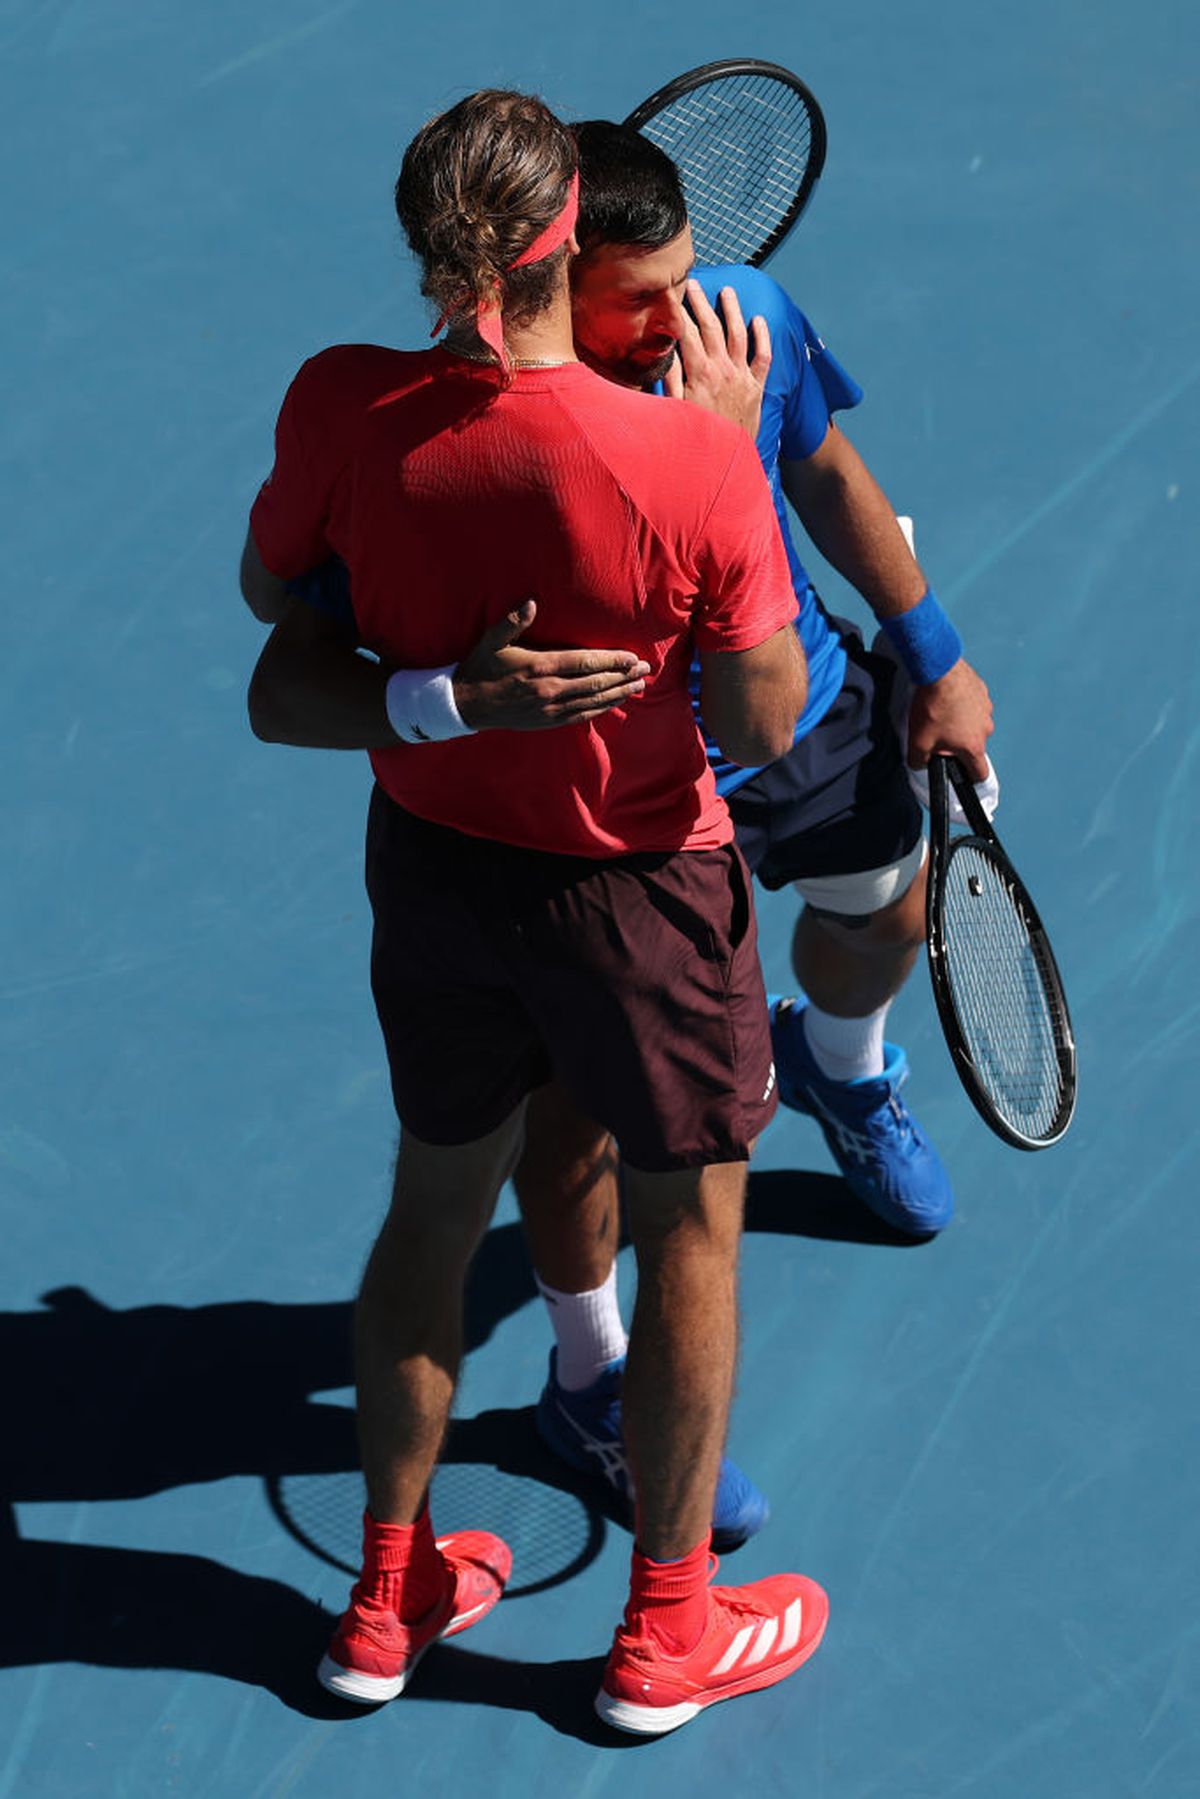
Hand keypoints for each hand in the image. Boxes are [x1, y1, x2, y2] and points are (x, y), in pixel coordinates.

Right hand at [452, 601, 650, 730]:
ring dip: (618, 693)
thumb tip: (533, 602)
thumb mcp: (492, 640)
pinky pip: (581, 716)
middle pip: (595, 683)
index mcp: (540, 666)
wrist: (466, 704)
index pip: (585, 663)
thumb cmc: (481, 667)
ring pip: (592, 701)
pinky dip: (601, 709)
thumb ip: (513, 621)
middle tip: (645, 669)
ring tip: (639, 686)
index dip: (612, 660)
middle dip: (623, 676)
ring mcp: (550, 708)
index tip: (631, 656)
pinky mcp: (548, 721)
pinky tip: (615, 702)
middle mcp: (549, 689)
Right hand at [662, 281, 771, 437]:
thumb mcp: (674, 410)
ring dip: (733, 311)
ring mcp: (742, 378)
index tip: (672, 295)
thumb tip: (665, 352)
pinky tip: (759, 321)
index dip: (679, 312)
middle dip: (701, 303)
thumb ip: (670, 380)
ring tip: (728, 291)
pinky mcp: (756, 389)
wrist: (724, 463)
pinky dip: (763, 337)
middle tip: (694, 284)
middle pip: (711, 328)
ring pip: (739, 335)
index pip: (686, 334)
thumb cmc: (695, 439)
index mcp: (699, 374)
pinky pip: (764, 357)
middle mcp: (722, 370)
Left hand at [906, 658, 993, 780]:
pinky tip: (947, 700)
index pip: (980, 773)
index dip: (970, 779)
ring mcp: (986, 709)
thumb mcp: (917, 742)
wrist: (939, 670)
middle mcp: (985, 729)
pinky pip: (973, 705)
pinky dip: (963, 706)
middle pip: (973, 746)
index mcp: (973, 746)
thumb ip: (919, 761)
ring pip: (974, 725)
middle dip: (957, 745)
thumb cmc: (932, 707)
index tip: (961, 775)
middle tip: (937, 735)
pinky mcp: (982, 692)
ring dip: (961, 724)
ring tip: (940, 714)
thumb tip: (920, 765)